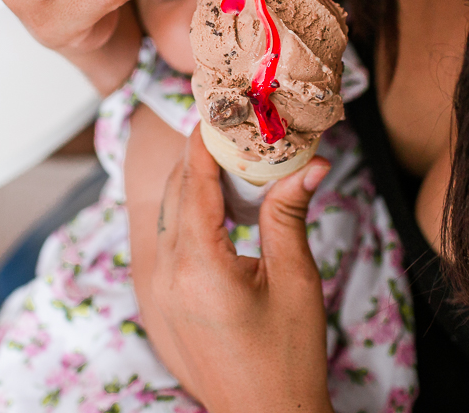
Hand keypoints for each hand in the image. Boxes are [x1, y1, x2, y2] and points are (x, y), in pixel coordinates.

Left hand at [147, 127, 334, 412]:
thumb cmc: (287, 358)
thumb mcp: (296, 280)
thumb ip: (290, 215)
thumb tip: (311, 162)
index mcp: (199, 266)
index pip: (192, 182)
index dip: (204, 142)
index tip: (219, 111)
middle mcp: (167, 275)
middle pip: (174, 193)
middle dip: (198, 158)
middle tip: (232, 131)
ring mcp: (157, 292)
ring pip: (166, 216)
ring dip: (190, 185)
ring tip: (228, 164)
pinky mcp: (159, 305)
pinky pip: (164, 244)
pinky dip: (184, 217)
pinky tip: (216, 211)